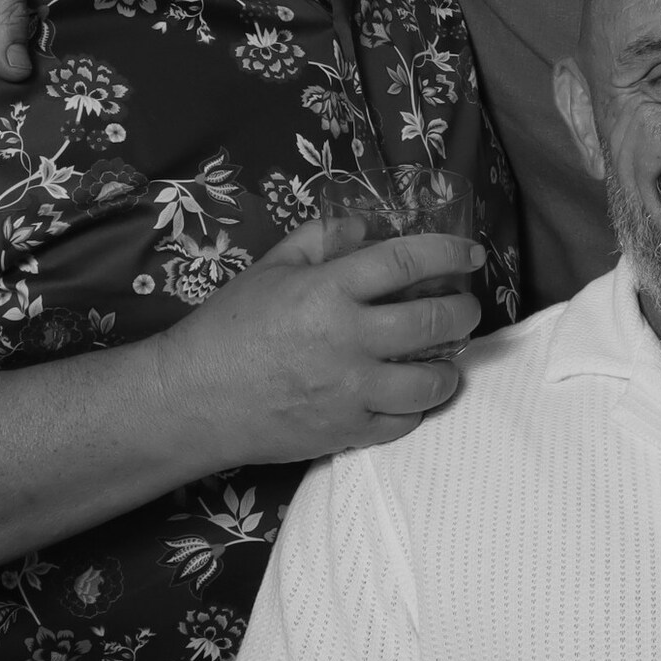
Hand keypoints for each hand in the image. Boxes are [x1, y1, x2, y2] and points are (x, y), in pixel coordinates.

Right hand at [146, 217, 485, 468]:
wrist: (190, 401)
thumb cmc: (228, 329)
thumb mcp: (270, 268)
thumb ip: (321, 239)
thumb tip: (368, 228)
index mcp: (328, 291)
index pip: (408, 260)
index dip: (450, 252)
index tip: (471, 255)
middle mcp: (347, 339)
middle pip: (436, 320)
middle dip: (464, 310)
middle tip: (463, 307)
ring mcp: (350, 391)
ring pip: (432, 380)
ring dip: (450, 366)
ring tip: (444, 357)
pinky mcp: (346, 432)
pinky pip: (405, 422)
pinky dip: (417, 407)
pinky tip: (409, 392)